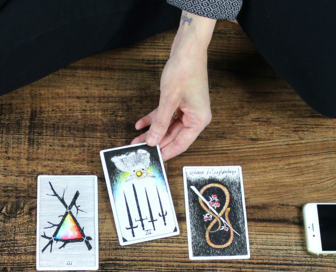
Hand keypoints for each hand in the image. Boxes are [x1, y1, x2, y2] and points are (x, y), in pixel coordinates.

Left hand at [131, 12, 215, 160]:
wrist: (188, 48)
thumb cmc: (185, 70)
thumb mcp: (169, 100)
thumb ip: (160, 123)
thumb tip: (152, 140)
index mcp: (199, 120)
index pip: (181, 144)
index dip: (166, 152)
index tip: (154, 160)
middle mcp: (195, 117)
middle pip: (173, 136)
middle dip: (155, 142)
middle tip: (140, 149)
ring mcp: (187, 109)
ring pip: (167, 126)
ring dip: (152, 131)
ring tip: (136, 139)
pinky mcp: (179, 101)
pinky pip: (165, 115)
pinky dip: (153, 119)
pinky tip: (140, 124)